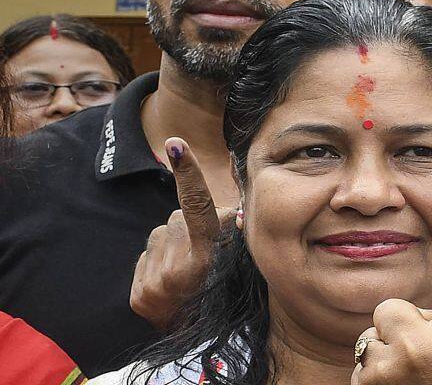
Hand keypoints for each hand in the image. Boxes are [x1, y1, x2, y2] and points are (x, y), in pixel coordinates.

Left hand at [130, 137, 231, 327]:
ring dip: (172, 244)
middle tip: (204, 257)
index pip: (197, 206)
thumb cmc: (227, 289)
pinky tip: (171, 281)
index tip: (175, 145)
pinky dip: (157, 262)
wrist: (200, 339)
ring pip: (159, 234)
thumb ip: (230, 226)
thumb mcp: (238, 259)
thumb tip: (231, 202)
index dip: (187, 174)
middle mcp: (180, 269)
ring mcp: (156, 284)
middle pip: (178, 218)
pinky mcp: (139, 295)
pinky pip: (146, 255)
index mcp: (209, 256)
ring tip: (188, 271)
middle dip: (190, 227)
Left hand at [352, 215, 431, 384]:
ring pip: (373, 336)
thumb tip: (417, 308)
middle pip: (393, 308)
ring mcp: (390, 369)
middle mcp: (423, 348)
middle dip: (402, 325)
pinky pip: (362, 364)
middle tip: (424, 354)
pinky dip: (375, 375)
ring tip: (411, 377)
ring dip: (386, 351)